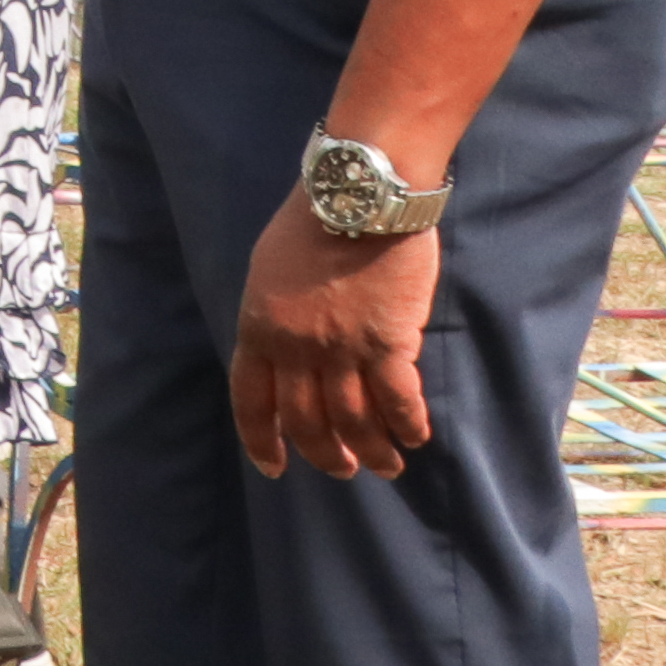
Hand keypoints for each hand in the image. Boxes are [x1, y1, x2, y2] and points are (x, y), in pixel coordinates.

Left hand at [232, 202, 438, 478]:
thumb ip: (275, 319)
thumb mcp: (268, 273)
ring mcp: (340, 348)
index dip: (262, 440)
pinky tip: (415, 437)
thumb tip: (288, 356)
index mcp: (257, 328)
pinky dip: (407, 426)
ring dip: (371, 452)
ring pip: (353, 422)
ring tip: (386, 466)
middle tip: (343, 470)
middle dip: (325, 455)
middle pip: (306, 422)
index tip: (274, 467)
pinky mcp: (388, 342)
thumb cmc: (312, 224)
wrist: (358, 195)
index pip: (250, 401)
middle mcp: (294, 347)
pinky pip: (398, 400)